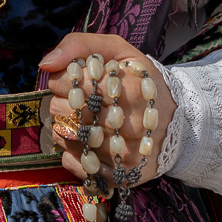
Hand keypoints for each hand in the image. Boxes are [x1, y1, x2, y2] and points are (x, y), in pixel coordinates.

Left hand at [40, 33, 176, 186]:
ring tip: (82, 119)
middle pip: (66, 113)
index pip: (72, 84)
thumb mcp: (117, 51)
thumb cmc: (138, 80)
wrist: (176, 118)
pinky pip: (79, 166)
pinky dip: (72, 154)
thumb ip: (79, 45)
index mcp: (129, 88)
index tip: (73, 80)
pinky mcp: (123, 176)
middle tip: (77, 100)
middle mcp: (130, 124)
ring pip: (68, 140)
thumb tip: (45, 64)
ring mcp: (126, 154)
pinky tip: (84, 142)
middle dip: (62, 103)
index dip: (62, 80)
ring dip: (65, 127)